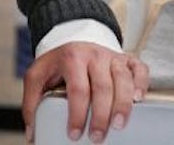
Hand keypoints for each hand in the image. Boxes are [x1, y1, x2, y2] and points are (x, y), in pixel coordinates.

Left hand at [22, 42, 148, 142]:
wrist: (72, 38)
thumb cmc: (57, 62)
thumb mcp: (37, 76)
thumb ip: (31, 103)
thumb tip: (32, 134)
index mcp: (71, 58)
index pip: (77, 89)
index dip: (77, 113)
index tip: (75, 134)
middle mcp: (94, 55)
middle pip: (102, 87)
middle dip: (101, 115)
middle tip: (97, 137)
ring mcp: (112, 56)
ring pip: (123, 78)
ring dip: (123, 104)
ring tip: (119, 125)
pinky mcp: (126, 58)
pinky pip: (139, 68)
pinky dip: (142, 83)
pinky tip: (138, 99)